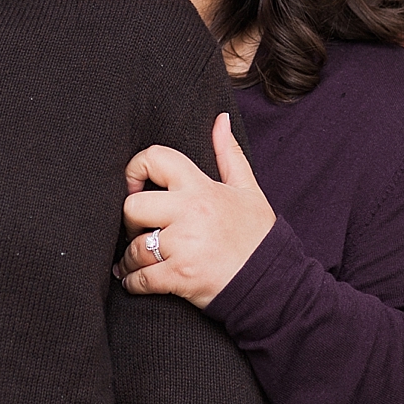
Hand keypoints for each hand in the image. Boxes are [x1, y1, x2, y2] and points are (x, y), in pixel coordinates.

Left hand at [112, 114, 274, 309]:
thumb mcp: (248, 190)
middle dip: (129, 221)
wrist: (274, 283)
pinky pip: (141, 279)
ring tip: (134, 261)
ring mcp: (184, 246)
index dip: (135, 169)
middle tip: (136, 229)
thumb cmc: (257, 237)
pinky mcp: (181, 276)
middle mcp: (190, 212)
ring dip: (129, 258)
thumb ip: (229, 154)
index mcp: (201, 188)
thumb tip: (220, 119)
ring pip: (134, 247)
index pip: (156, 158)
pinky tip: (135, 281)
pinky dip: (133, 283)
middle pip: (132, 206)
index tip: (134, 187)